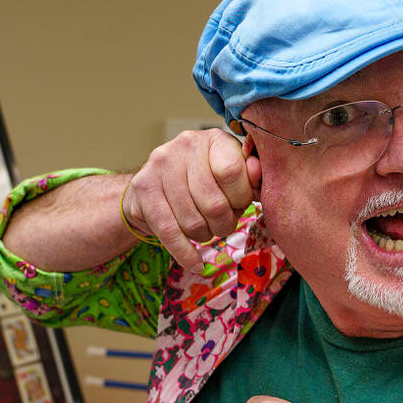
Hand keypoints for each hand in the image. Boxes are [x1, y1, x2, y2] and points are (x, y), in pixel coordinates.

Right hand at [120, 129, 261, 271]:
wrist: (154, 185)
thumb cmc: (204, 181)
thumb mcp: (233, 174)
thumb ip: (251, 176)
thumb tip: (259, 176)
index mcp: (215, 139)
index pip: (233, 173)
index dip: (241, 198)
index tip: (239, 205)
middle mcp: (186, 145)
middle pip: (214, 203)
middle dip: (225, 223)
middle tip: (223, 223)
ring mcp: (160, 165)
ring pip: (193, 222)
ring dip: (205, 235)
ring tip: (206, 229)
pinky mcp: (143, 189)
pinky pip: (169, 232)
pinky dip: (185, 254)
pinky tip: (196, 263)